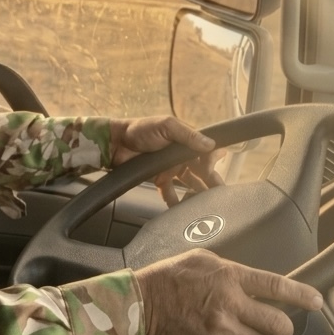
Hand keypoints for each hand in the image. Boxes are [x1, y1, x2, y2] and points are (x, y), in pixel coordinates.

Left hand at [109, 116, 224, 204]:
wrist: (116, 144)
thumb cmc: (140, 129)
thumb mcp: (166, 126)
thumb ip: (188, 135)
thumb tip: (210, 144)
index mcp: (186, 140)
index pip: (207, 152)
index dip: (213, 162)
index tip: (210, 171)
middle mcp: (181, 155)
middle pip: (202, 171)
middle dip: (211, 183)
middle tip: (218, 196)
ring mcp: (171, 168)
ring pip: (189, 183)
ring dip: (196, 194)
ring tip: (201, 205)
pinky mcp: (159, 179)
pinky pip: (171, 192)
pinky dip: (175, 200)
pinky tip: (179, 208)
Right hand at [135, 249, 323, 334]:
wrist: (141, 302)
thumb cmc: (170, 276)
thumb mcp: (205, 259)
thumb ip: (233, 270)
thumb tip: (256, 282)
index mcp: (230, 275)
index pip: (276, 286)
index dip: (302, 296)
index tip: (316, 302)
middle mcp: (229, 302)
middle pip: (277, 324)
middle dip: (282, 328)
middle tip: (277, 326)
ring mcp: (219, 328)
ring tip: (242, 332)